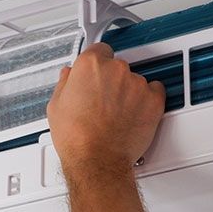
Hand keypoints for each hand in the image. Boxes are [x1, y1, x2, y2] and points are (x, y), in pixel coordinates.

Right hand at [46, 43, 164, 178]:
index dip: (97, 66)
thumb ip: (65, 83)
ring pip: (135, 80)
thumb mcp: (56, 106)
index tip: (97, 77)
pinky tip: (135, 112)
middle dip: (112, 81)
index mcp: (90, 65)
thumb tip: (69, 76)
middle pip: (117, 66)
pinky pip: (156, 91)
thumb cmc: (76, 138)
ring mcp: (136, 83)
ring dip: (129, 92)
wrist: (97, 161)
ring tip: (118, 114)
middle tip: (104, 102)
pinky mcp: (153, 99)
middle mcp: (115, 69)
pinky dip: (148, 100)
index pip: (99, 50)